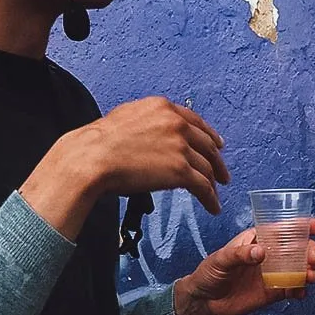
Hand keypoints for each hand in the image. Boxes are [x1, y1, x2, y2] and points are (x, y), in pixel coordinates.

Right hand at [86, 97, 229, 216]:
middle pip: (207, 145)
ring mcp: (181, 147)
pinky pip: (203, 186)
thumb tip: (152, 132)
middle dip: (216, 162)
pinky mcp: (180, 170)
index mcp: (164, 108)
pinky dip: (210, 198)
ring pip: (207, 167)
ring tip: (215, 195)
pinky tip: (212, 206)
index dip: (209, 136)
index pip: (195, 122)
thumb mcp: (127, 117)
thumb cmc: (100, 142)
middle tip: (222, 174)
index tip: (216, 145)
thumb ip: (148, 122)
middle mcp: (177, 124)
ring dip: (213, 183)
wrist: (93, 157)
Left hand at [173, 219, 314, 314]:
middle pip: (300, 248)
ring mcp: (274, 273)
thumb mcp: (220, 260)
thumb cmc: (209, 273)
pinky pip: (294, 289)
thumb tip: (262, 253)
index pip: (288, 228)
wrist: (204, 301)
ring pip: (301, 269)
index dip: (309, 226)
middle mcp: (271, 254)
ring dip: (310, 271)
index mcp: (260, 239)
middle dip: (312, 251)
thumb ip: (240, 255)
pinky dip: (301, 290)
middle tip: (312, 259)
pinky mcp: (274, 292)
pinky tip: (300, 293)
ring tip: (310, 276)